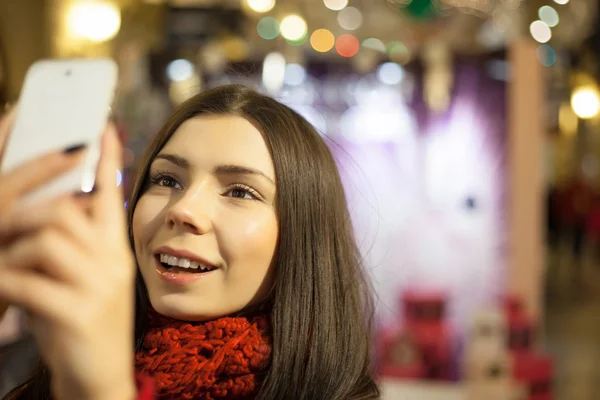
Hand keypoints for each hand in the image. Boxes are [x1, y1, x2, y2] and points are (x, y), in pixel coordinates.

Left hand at [0, 126, 136, 399]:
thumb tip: (49, 210)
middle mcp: (112, 261)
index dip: (107, 160)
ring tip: (4, 271)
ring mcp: (99, 285)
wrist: (102, 377)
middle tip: (4, 227)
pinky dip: (5, 285)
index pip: (112, 195)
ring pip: (45, 239)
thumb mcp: (83, 278)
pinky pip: (27, 280)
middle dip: (24, 214)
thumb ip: (75, 244)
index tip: (103, 128)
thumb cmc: (81, 322)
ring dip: (11, 253)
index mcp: (115, 250)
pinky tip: (5, 296)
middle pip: (64, 211)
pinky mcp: (78, 312)